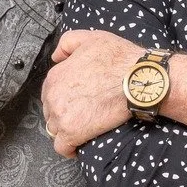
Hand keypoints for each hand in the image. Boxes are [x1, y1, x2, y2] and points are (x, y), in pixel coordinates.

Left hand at [43, 29, 144, 155]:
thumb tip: (56, 56)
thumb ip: (67, 43)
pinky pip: (62, 147)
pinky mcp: (72, 133)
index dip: (62, 96)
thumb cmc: (119, 59)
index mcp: (55, 76)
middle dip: (63, 113)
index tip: (74, 100)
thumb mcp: (91, 38)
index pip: (49, 92)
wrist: (137, 80)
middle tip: (81, 113)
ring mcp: (61, 116)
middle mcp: (53, 96)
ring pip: (54, 129)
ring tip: (81, 128)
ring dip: (65, 129)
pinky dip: (69, 148)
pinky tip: (78, 145)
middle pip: (50, 111)